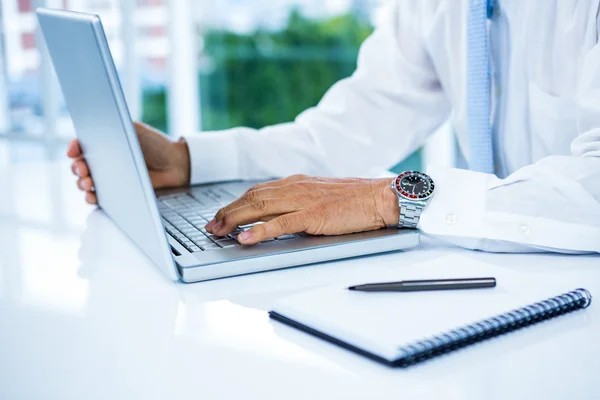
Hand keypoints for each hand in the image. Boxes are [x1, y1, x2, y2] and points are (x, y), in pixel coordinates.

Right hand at [67, 122, 190, 203]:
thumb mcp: (136, 128)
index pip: (82, 145)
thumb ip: (118, 124)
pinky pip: (98, 198)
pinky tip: (91, 197)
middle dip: (77, 168)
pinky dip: (91, 198)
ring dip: (81, 184)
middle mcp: (103, 161)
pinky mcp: (116, 193)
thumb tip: (98, 125)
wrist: (175, 164)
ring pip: (85, 182)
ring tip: (88, 184)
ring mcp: (108, 178)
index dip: (74, 147)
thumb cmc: (156, 144)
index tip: (73, 151)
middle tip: (82, 170)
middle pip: (79, 165)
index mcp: (104, 143)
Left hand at [205, 175, 399, 244]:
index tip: (221, 214)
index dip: (235, 203)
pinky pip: (280, 223)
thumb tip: (279, 216)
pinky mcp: (313, 215)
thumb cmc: (355, 199)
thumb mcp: (321, 195)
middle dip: (227, 212)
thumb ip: (300, 202)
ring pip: (260, 207)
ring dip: (234, 220)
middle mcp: (296, 187)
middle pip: (252, 197)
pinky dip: (259, 231)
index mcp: (297, 182)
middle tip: (211, 226)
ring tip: (218, 231)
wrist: (380, 197)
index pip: (258, 191)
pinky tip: (244, 239)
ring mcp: (304, 200)